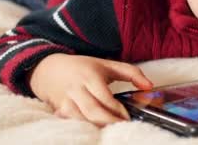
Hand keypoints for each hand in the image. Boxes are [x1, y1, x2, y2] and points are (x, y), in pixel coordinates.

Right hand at [29, 53, 152, 126]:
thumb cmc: (83, 68)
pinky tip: (93, 132)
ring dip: (95, 127)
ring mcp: (65, 100)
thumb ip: (132, 73)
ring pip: (80, 119)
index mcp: (91, 76)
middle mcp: (77, 89)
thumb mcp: (108, 65)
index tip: (128, 118)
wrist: (48, 69)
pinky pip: (70, 123)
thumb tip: (149, 86)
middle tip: (122, 129)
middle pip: (92, 111)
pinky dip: (82, 128)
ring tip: (110, 132)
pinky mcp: (58, 110)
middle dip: (108, 123)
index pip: (105, 97)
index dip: (117, 110)